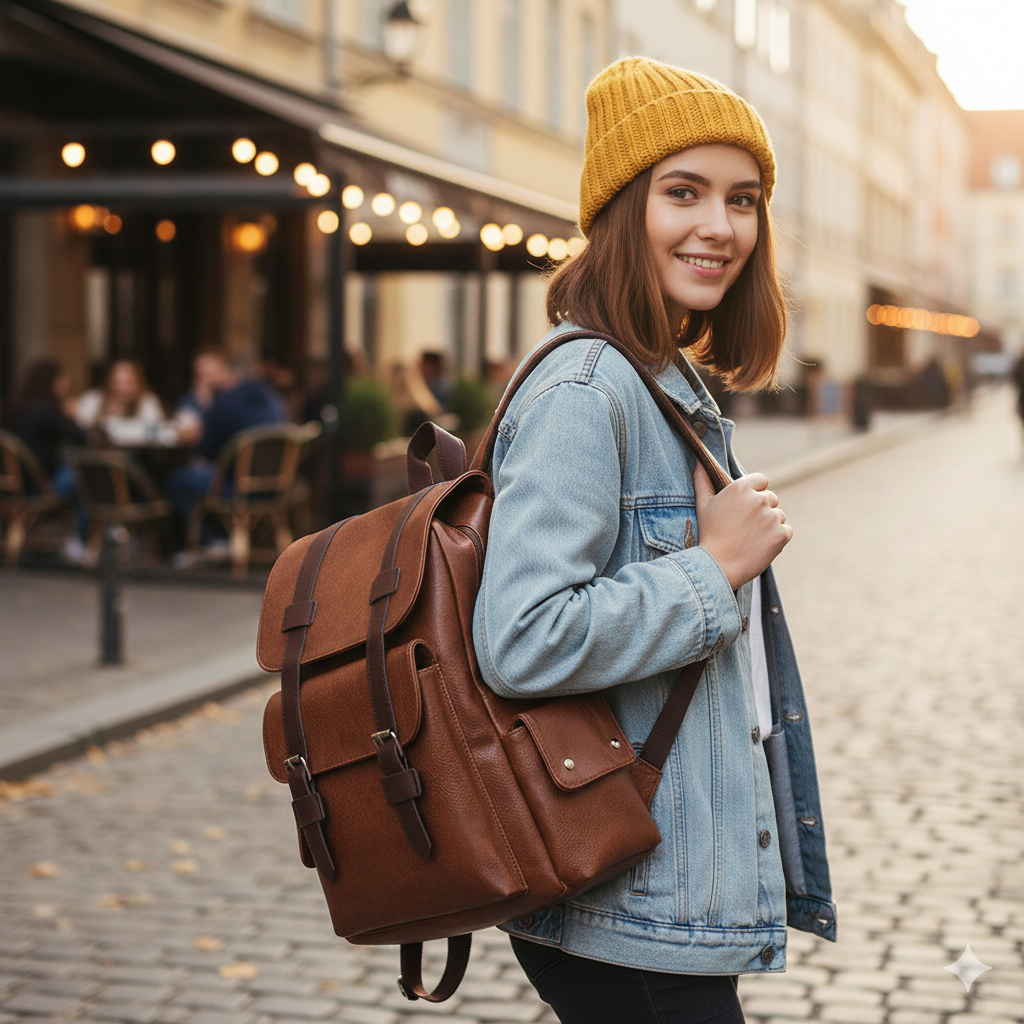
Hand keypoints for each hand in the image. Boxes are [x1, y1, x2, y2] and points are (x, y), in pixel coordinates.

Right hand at [692, 463, 792, 589]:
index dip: (755, 492)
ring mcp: (772, 517)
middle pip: (771, 498)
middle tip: (745, 526)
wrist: (717, 566)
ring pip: (778, 515)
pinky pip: (786, 531)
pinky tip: (759, 545)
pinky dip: (777, 538)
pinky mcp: (781, 534)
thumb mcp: (703, 504)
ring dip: (769, 525)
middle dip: (762, 510)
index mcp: (741, 487)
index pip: (762, 480)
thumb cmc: (709, 534)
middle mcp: (759, 499)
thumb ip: (702, 480)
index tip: (746, 506)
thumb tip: (699, 461)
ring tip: (750, 537)